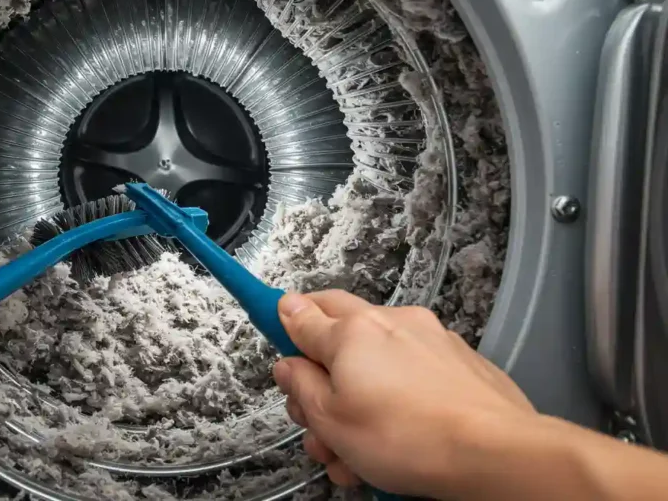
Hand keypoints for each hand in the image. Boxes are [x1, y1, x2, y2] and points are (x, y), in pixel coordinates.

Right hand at [272, 290, 534, 497]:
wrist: (494, 454)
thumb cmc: (410, 438)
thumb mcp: (331, 421)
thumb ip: (301, 386)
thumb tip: (288, 365)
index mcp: (351, 331)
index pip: (300, 312)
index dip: (280, 319)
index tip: (271, 319)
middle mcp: (391, 322)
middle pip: (337, 330)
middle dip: (319, 370)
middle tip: (314, 416)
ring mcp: (429, 338)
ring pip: (375, 361)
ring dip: (357, 396)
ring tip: (357, 453)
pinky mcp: (458, 361)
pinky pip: (412, 372)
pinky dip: (397, 398)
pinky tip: (398, 440)